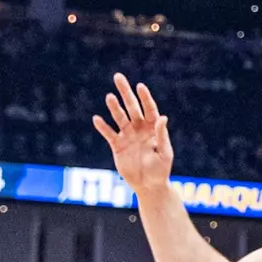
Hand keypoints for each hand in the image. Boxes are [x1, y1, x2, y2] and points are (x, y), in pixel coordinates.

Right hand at [93, 72, 173, 193]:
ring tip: (109, 96)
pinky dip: (103, 127)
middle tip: (118, 77)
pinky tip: (96, 118)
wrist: (148, 184)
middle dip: (126, 92)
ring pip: (120, 118)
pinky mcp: (117, 146)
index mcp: (153, 128)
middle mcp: (140, 128)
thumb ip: (161, 134)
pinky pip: (109, 134)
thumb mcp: (164, 152)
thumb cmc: (161, 169)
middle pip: (132, 107)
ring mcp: (128, 136)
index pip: (149, 108)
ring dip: (114, 107)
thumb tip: (162, 117)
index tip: (140, 86)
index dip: (145, 97)